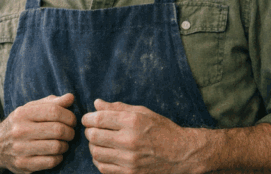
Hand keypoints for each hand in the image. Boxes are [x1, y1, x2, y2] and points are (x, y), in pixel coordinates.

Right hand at [0, 94, 76, 173]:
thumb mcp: (31, 109)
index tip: (72, 120)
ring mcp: (21, 149)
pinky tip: (56, 153)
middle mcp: (20, 130)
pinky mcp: (23, 164)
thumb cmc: (19, 124)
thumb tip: (70, 97)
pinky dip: (58, 157)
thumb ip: (51, 102)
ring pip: (57, 146)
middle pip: (58, 129)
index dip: (69, 116)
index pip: (54, 111)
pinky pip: (51, 161)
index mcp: (22, 113)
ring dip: (65, 145)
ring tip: (63, 143)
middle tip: (70, 133)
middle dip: (70, 131)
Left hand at [81, 99, 201, 173]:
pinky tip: (105, 154)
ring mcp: (129, 160)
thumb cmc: (162, 130)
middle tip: (92, 130)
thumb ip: (118, 108)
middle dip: (89, 131)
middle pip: (93, 136)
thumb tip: (96, 104)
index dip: (88, 118)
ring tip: (99, 142)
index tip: (88, 119)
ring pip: (96, 153)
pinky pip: (103, 168)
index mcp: (132, 122)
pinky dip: (100, 160)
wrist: (182, 155)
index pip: (98, 119)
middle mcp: (130, 141)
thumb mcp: (143, 112)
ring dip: (93, 146)